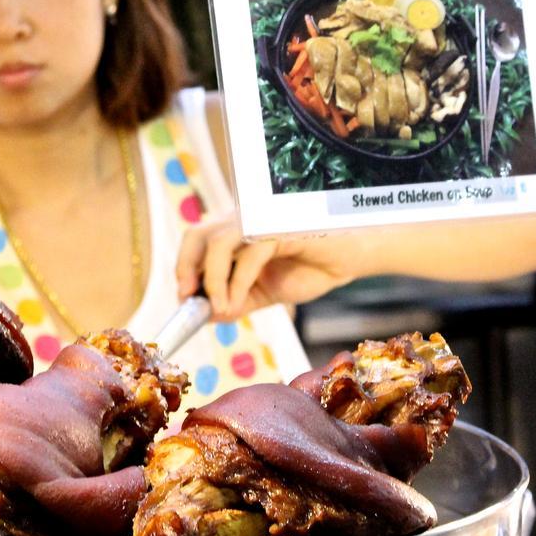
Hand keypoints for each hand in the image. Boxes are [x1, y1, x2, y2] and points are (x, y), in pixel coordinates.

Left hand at [175, 213, 360, 320]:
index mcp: (237, 232)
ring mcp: (260, 221)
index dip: (184, 265)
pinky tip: (239, 303)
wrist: (351, 260)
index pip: (198, 240)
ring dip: (213, 281)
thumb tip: (206, 314)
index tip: (184, 297)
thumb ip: (237, 300)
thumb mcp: (266, 291)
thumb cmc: (311, 268)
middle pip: (199, 234)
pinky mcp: (280, 227)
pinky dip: (238, 282)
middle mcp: (244, 221)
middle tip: (189, 297)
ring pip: (219, 243)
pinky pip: (250, 254)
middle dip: (186, 266)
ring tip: (221, 309)